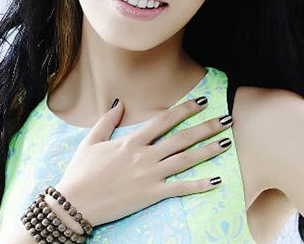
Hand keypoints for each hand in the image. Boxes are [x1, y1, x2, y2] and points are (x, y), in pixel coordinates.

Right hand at [53, 96, 232, 226]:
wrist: (75, 203)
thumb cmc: (81, 173)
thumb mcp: (91, 141)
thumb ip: (107, 121)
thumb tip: (120, 102)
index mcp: (131, 141)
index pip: (163, 120)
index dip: (184, 109)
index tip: (201, 101)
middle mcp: (144, 155)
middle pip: (181, 137)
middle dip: (206, 127)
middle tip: (226, 119)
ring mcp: (149, 175)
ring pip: (185, 160)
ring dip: (208, 150)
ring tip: (227, 142)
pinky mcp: (151, 195)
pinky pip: (180, 188)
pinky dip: (199, 185)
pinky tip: (216, 180)